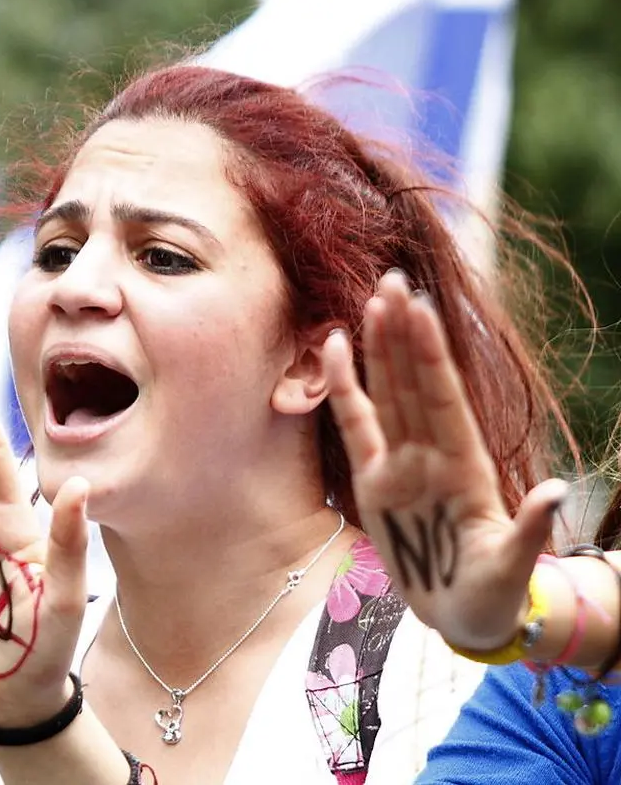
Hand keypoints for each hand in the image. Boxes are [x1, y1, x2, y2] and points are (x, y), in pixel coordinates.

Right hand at [321, 271, 566, 650]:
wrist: (462, 615)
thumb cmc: (492, 594)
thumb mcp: (512, 566)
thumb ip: (530, 528)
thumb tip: (558, 491)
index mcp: (465, 467)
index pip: (443, 399)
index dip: (429, 356)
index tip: (421, 311)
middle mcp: (431, 455)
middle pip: (413, 382)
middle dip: (404, 332)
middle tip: (394, 280)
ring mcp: (400, 465)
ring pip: (388, 393)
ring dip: (380, 347)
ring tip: (375, 299)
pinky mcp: (372, 482)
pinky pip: (355, 425)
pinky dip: (344, 388)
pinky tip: (336, 348)